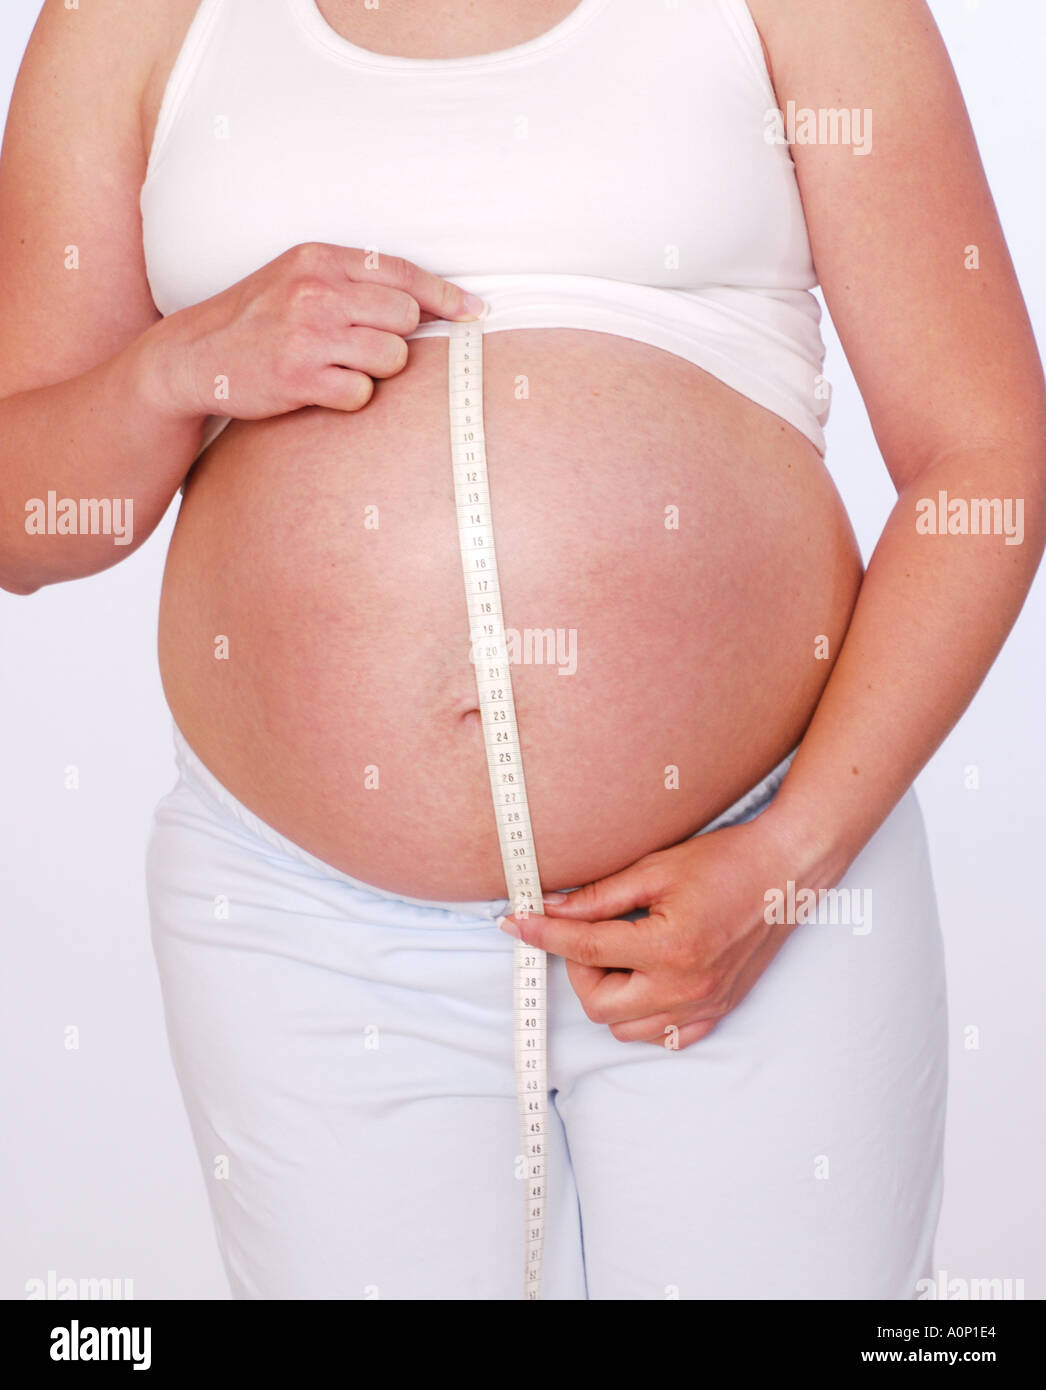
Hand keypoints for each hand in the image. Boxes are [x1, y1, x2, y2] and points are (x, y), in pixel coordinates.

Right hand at [139, 242, 483, 422]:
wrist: (194, 357)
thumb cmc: (257, 320)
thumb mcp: (298, 280)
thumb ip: (354, 282)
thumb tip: (427, 301)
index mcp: (320, 259)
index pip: (402, 273)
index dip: (446, 297)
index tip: (475, 313)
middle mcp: (316, 291)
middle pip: (405, 319)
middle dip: (397, 340)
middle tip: (363, 349)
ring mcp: (307, 334)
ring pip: (391, 357)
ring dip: (377, 371)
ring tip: (340, 368)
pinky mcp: (299, 377)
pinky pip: (362, 393)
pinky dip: (351, 398)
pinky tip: (323, 390)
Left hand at [499, 815, 803, 1049]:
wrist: (786, 872)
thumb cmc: (726, 862)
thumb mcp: (655, 868)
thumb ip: (598, 896)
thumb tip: (550, 908)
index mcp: (669, 947)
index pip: (584, 948)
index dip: (543, 934)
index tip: (515, 922)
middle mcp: (687, 987)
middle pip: (599, 1005)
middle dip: (581, 970)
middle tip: (590, 934)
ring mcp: (705, 1006)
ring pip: (626, 1028)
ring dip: (611, 994)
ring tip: (623, 952)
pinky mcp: (718, 1011)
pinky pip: (663, 1036)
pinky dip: (643, 1014)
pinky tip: (646, 977)